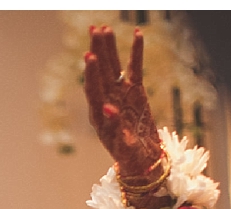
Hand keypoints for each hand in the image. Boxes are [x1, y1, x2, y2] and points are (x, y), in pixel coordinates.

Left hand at [83, 25, 162, 180]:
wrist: (141, 159)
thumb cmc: (129, 156)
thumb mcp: (122, 145)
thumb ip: (115, 127)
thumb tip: (107, 109)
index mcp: (99, 114)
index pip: (93, 89)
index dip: (91, 73)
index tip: (89, 55)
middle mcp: (107, 100)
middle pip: (100, 72)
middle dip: (97, 51)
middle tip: (95, 30)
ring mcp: (120, 94)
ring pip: (113, 66)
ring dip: (109, 48)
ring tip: (104, 28)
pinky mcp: (135, 91)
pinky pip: (135, 68)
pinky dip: (136, 52)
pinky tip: (137, 33)